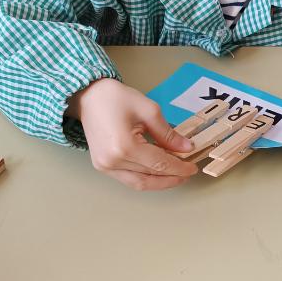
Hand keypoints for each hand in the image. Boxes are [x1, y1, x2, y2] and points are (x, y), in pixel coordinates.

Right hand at [71, 79, 196, 190]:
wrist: (88, 97)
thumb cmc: (115, 98)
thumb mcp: (149, 110)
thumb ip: (168, 134)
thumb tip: (186, 148)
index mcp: (124, 146)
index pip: (159, 164)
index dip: (179, 168)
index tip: (193, 167)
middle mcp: (112, 161)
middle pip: (150, 176)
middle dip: (172, 176)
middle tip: (187, 172)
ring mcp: (105, 166)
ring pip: (139, 183)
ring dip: (159, 182)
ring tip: (176, 175)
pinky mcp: (102, 166)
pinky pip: (128, 179)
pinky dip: (146, 178)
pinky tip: (158, 171)